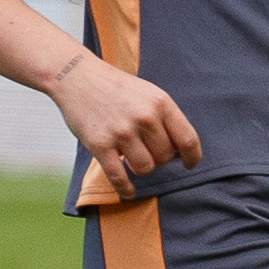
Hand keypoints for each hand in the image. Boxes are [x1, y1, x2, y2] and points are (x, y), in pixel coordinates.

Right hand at [48, 51, 201, 195]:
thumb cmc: (118, 88)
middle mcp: (145, 118)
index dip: (192, 157)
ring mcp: (122, 132)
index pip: (188, 140)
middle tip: (147, 149)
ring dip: (141, 167)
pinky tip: (128, 192)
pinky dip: (124, 188)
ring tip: (132, 157)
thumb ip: (166, 118)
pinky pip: (118, 176)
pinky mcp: (100, 144)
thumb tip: (180, 151)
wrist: (77, 76)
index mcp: (162, 104)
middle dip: (159, 158)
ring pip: (145, 168)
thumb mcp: (150, 94)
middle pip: (165, 157)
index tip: (189, 164)